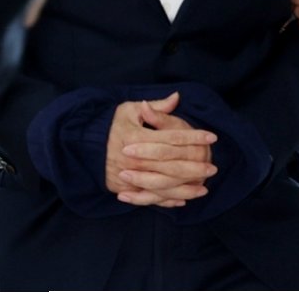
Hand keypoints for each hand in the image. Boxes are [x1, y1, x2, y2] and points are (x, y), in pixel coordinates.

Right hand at [105, 91, 217, 207]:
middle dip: (193, 166)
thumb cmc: (112, 125)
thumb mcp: (129, 110)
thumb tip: (177, 97)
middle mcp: (133, 158)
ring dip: (185, 188)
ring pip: (162, 185)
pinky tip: (183, 200)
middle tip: (213, 167)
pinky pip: (149, 197)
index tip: (211, 136)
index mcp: (135, 136)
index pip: (170, 138)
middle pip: (169, 164)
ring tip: (204, 188)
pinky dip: (166, 200)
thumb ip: (156, 108)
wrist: (85, 146)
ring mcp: (128, 176)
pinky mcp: (125, 189)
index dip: (193, 137)